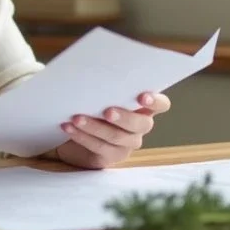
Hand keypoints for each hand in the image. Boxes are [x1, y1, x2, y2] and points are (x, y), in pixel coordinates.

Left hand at [45, 92, 170, 168]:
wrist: (69, 128)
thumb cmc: (89, 103)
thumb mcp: (97, 92)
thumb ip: (104, 86)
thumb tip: (92, 73)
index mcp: (142, 107)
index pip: (161, 104)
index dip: (156, 102)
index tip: (142, 96)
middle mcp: (139, 126)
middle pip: (141, 124)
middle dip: (124, 117)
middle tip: (106, 111)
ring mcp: (127, 143)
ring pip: (117, 137)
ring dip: (95, 126)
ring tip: (76, 118)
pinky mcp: (110, 156)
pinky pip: (100, 147)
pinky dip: (82, 136)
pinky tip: (69, 127)